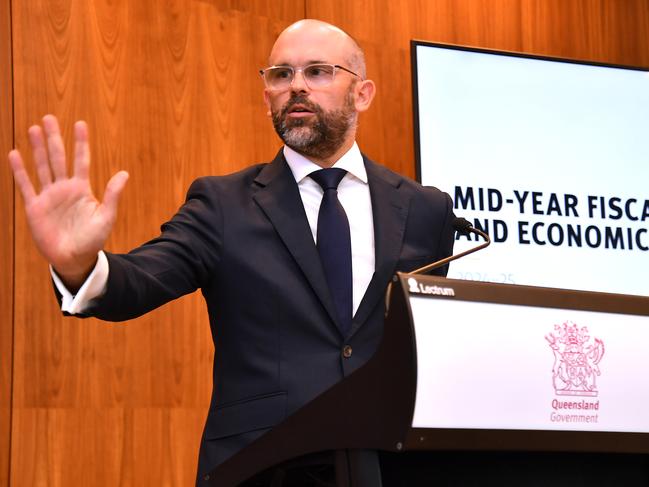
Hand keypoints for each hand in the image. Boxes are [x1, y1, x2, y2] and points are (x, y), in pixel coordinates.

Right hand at [8, 115, 128, 289]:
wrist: (74, 258)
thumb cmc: (92, 240)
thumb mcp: (106, 217)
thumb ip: (112, 195)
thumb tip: (124, 173)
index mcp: (82, 189)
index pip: (81, 160)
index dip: (80, 142)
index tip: (80, 123)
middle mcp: (64, 188)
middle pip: (58, 157)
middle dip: (54, 138)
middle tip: (49, 118)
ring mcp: (49, 196)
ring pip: (42, 166)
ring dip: (37, 149)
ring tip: (34, 129)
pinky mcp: (35, 207)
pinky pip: (26, 185)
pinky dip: (20, 171)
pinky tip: (15, 154)